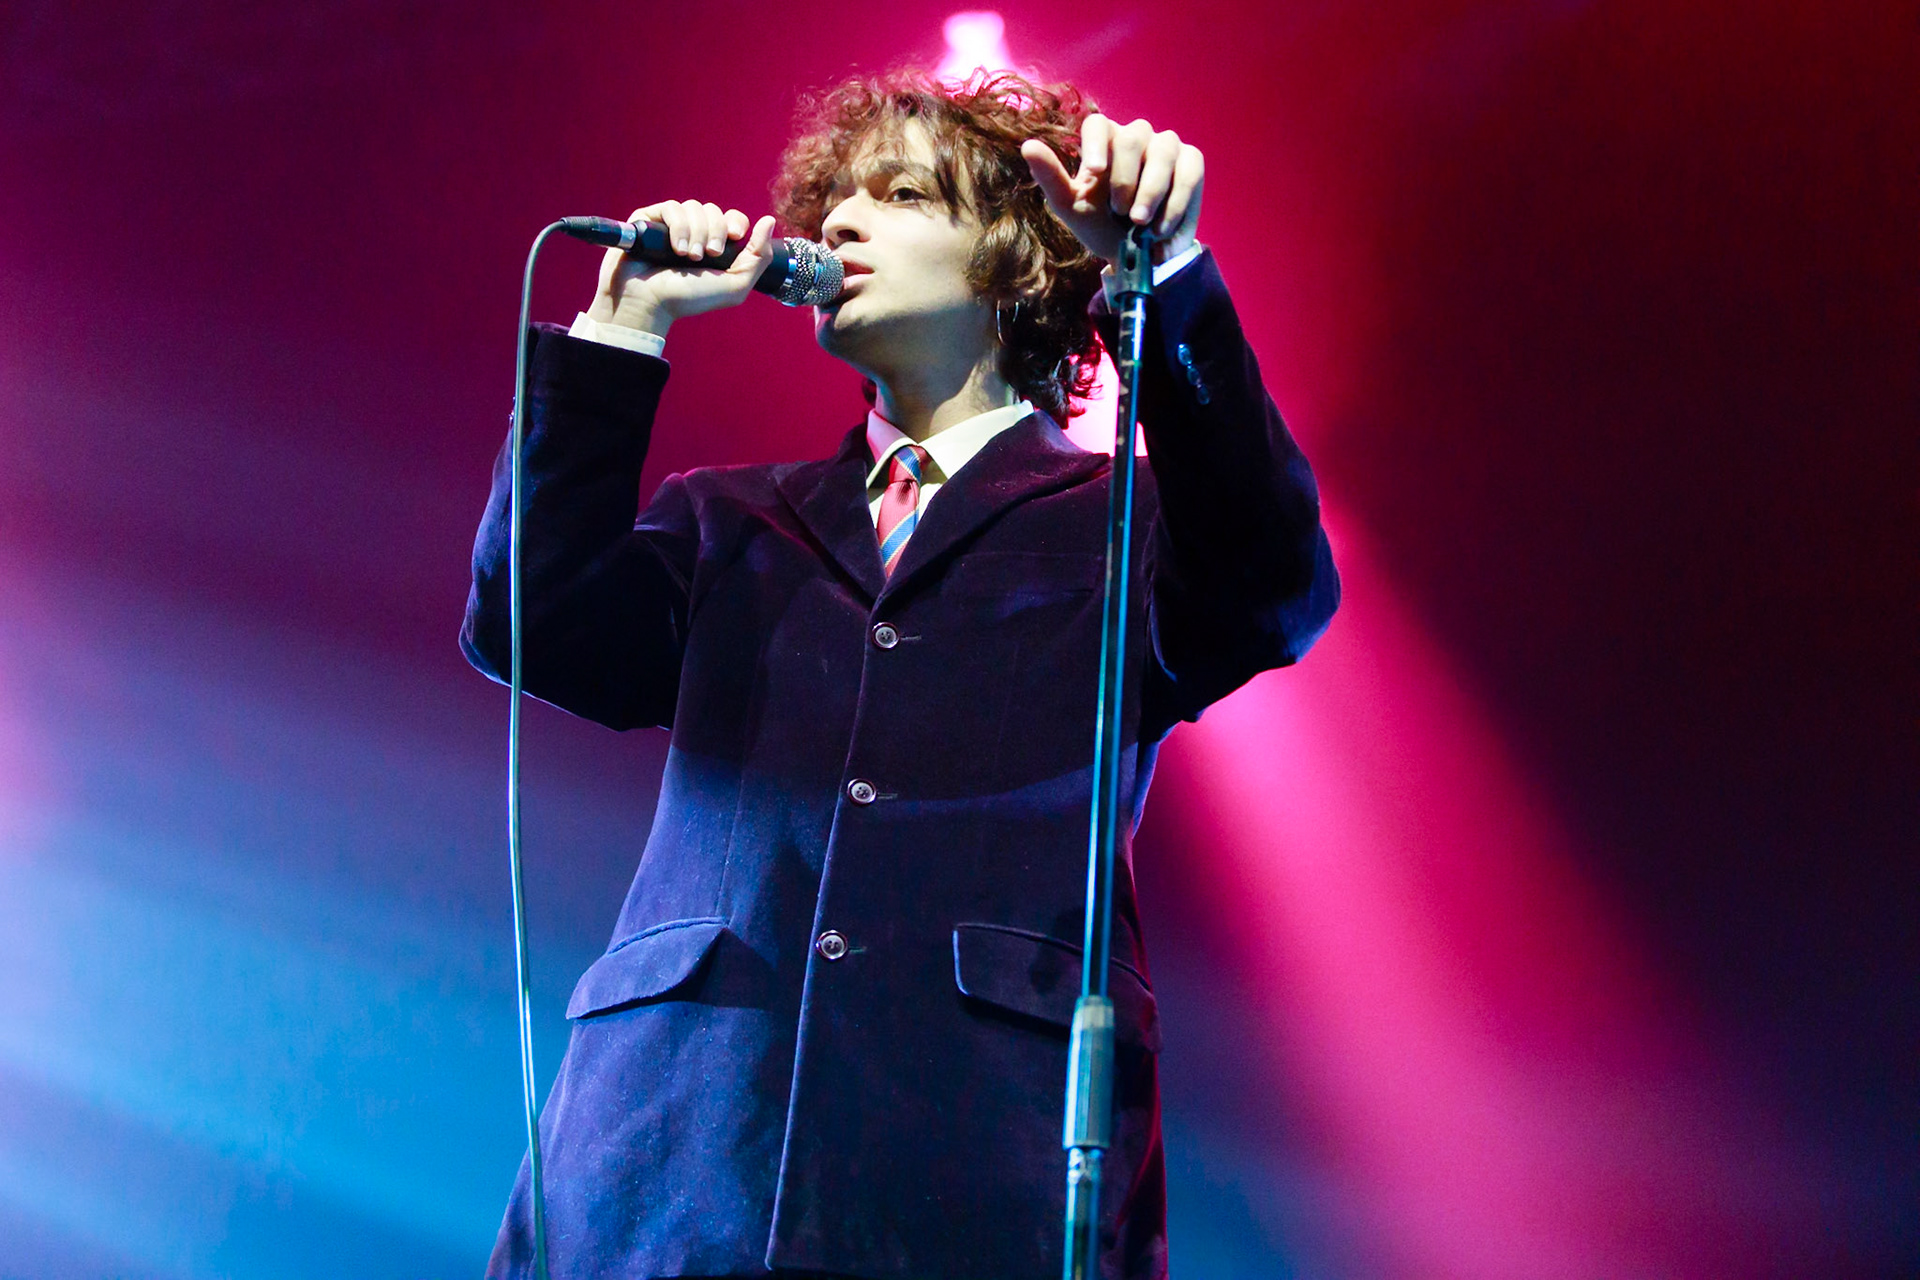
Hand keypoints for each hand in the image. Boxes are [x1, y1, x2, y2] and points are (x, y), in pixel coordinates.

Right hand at [587, 200, 778, 336]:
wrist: (649, 303)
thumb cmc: (689, 299)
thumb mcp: (735, 286)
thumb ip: (758, 257)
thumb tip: (769, 220)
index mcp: (715, 246)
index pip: (733, 218)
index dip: (736, 222)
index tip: (735, 237)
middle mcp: (694, 233)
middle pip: (715, 211)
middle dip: (715, 232)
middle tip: (707, 255)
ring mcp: (671, 226)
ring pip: (694, 207)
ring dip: (696, 232)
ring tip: (687, 257)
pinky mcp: (650, 220)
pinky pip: (672, 207)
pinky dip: (678, 227)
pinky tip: (674, 248)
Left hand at [1021, 115, 1202, 264]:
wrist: (1137, 255)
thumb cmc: (1100, 225)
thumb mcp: (1071, 207)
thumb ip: (1050, 178)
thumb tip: (1028, 145)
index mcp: (1104, 142)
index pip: (1098, 125)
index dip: (1097, 145)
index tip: (1095, 172)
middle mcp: (1136, 136)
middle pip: (1133, 137)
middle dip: (1126, 180)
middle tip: (1122, 214)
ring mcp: (1166, 146)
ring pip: (1164, 151)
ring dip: (1152, 192)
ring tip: (1142, 225)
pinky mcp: (1191, 163)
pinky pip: (1189, 171)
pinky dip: (1177, 202)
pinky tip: (1163, 228)